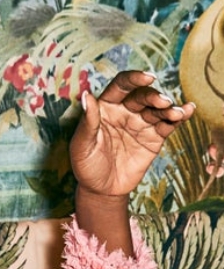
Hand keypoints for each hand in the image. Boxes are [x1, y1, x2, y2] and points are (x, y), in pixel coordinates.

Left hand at [70, 70, 194, 198]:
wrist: (101, 190)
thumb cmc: (86, 166)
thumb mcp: (81, 146)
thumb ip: (87, 122)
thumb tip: (86, 95)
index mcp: (107, 107)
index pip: (122, 86)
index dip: (134, 78)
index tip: (147, 78)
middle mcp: (126, 110)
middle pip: (143, 96)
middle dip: (155, 96)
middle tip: (163, 102)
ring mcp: (142, 122)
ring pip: (158, 108)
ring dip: (169, 107)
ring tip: (176, 113)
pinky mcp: (154, 136)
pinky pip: (168, 123)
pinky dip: (179, 116)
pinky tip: (187, 111)